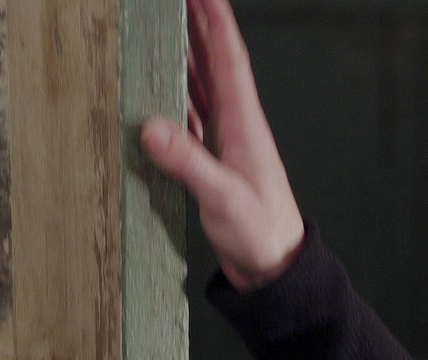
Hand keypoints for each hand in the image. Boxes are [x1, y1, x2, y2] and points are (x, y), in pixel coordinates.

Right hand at [141, 0, 304, 291]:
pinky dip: (178, 99)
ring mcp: (226, 143)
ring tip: (167, 31)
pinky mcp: (215, 162)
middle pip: (215, 64)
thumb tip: (152, 128)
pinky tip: (163, 93)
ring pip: (204, 88)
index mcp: (244, 125)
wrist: (275, 266)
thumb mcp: (224, 198)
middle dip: (197, 27)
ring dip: (187, 58)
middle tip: (178, 1)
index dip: (215, 22)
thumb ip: (190, 164)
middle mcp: (236, 126)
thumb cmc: (260, 233)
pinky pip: (194, 118)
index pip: (229, 60)